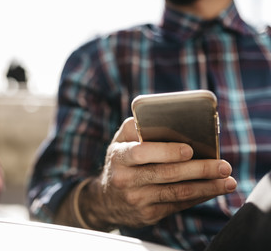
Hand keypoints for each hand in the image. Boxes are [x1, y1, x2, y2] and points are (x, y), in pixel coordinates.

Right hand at [85, 117, 236, 227]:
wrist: (106, 199)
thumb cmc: (121, 161)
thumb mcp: (120, 141)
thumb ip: (137, 128)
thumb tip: (168, 118)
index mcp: (119, 156)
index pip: (141, 153)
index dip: (166, 151)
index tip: (189, 150)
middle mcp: (125, 179)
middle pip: (166, 174)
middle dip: (198, 169)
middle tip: (223, 165)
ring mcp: (137, 199)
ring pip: (176, 192)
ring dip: (206, 187)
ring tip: (227, 180)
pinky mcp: (148, 215)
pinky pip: (178, 205)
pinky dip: (199, 197)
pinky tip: (213, 190)